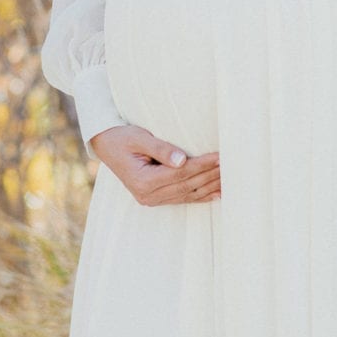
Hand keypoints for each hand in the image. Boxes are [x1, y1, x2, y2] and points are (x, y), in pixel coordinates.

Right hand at [90, 124, 220, 206]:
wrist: (106, 145)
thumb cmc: (122, 137)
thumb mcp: (139, 138)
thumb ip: (160, 149)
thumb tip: (181, 160)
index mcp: (143, 181)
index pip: (180, 173)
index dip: (202, 165)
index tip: (220, 156)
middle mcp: (147, 195)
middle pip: (187, 185)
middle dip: (210, 175)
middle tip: (231, 165)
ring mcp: (151, 199)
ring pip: (187, 194)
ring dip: (209, 186)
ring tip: (229, 177)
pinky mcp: (155, 198)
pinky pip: (182, 198)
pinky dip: (201, 196)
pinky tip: (217, 192)